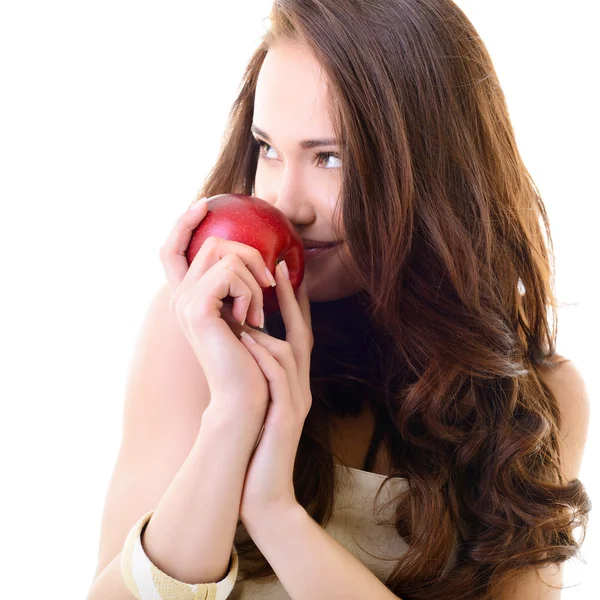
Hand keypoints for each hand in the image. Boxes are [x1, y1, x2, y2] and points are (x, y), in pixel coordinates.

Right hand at [158, 195, 275, 427]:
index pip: (172, 249)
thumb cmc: (253, 358)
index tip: (207, 204)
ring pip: (225, 254)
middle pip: (212, 243)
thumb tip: (265, 255)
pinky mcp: (196, 308)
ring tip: (258, 313)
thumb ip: (244, 284)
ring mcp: (184, 302)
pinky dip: (251, 291)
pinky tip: (252, 319)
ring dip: (254, 280)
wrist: (245, 394)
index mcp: (190, 297)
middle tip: (268, 283)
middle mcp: (180, 297)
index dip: (184, 222)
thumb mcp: (248, 313)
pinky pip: (230, 271)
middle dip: (249, 256)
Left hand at [237, 260, 313, 523]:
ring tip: (250, 303)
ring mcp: (297, 402)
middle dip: (292, 298)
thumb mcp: (258, 405)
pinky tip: (247, 338)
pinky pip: (278, 378)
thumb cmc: (256, 448)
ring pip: (290, 352)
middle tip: (279, 266)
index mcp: (292, 383)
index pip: (296, 334)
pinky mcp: (287, 418)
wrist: (263, 493)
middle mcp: (300, 387)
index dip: (292, 301)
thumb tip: (241, 341)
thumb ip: (255, 374)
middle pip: (302, 333)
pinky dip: (264, 355)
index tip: (281, 271)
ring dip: (270, 325)